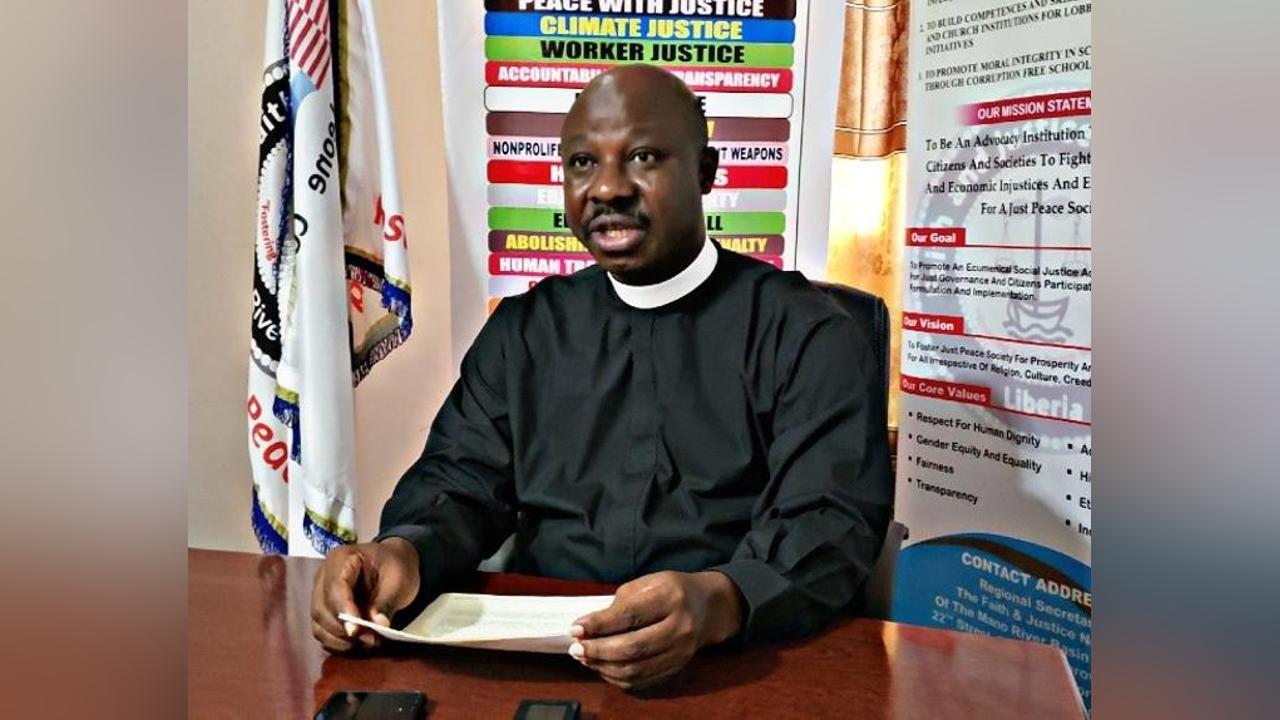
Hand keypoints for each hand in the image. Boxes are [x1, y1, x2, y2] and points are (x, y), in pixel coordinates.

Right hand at [310, 538, 419, 652]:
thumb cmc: (395, 566)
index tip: (355, 630)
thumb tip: (378, 624)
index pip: (335, 587)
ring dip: (341, 640)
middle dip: (344, 629)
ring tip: (368, 642)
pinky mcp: (324, 611)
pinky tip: (357, 645)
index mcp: (341, 559)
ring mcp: (320, 594)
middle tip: (371, 640)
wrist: (393, 565)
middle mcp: (324, 576)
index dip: (343, 610)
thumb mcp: (399, 579)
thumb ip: (387, 600)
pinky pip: (322, 633)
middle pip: (322, 609)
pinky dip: (338, 643)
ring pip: (319, 624)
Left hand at [568, 570, 743, 690]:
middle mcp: (679, 627)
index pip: (630, 616)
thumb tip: (587, 627)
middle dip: (598, 651)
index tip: (575, 628)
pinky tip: (603, 667)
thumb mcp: (647, 584)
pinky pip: (642, 680)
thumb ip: (619, 604)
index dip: (599, 625)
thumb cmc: (671, 591)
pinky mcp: (677, 667)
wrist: (709, 607)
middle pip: (632, 647)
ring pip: (636, 669)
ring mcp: (681, 652)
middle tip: (577, 649)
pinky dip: (617, 677)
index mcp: (670, 597)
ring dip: (604, 667)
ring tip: (585, 658)